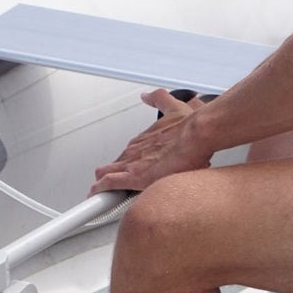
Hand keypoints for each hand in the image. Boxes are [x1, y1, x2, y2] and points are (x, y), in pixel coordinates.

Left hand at [91, 89, 218, 193]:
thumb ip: (159, 99)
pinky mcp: (134, 177)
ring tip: (103, 195)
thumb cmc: (188, 127)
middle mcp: (135, 151)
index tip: (122, 170)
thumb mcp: (173, 108)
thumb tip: (149, 96)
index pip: (127, 154)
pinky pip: (108, 184)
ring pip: (106, 174)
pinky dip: (101, 191)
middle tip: (113, 187)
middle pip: (114, 165)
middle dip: (113, 175)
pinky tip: (97, 197)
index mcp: (143, 140)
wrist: (195, 135)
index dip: (124, 163)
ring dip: (104, 185)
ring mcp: (133, 164)